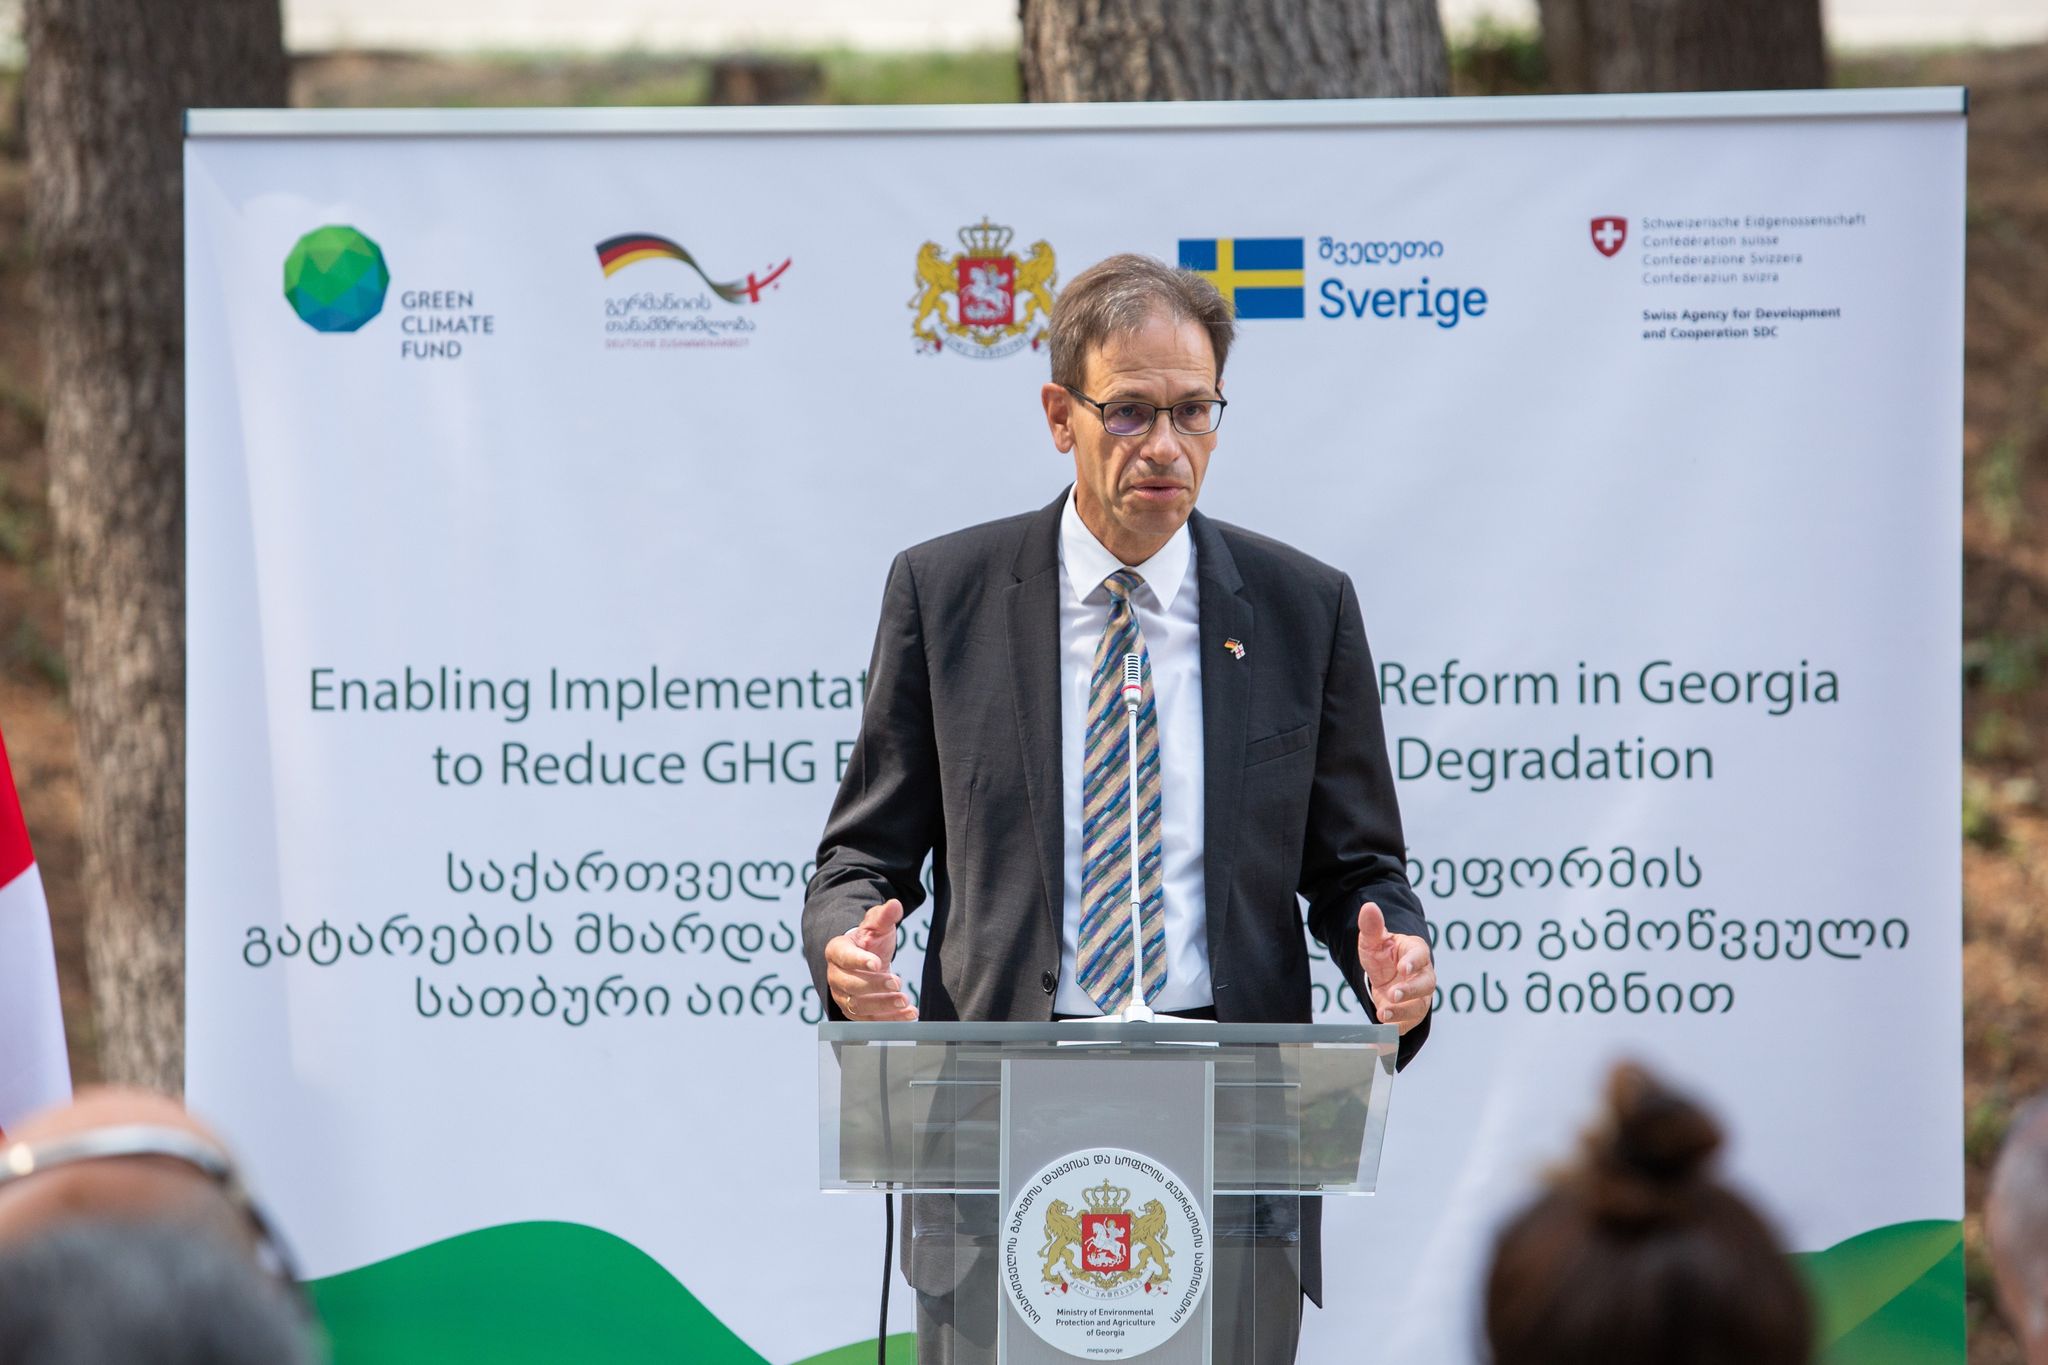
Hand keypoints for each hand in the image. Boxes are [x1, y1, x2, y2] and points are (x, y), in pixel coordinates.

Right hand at [823, 899, 917, 1020]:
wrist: (867, 960)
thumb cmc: (870, 941)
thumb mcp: (877, 926)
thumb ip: (885, 916)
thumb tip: (895, 905)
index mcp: (837, 950)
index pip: (844, 957)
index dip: (859, 961)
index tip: (877, 964)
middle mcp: (835, 976)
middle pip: (850, 985)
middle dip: (875, 986)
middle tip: (898, 983)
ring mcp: (842, 996)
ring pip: (858, 1007)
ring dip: (883, 1006)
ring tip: (906, 1001)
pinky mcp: (854, 1012)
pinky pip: (869, 1020)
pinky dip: (890, 1020)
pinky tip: (910, 1014)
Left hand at [1356, 901, 1432, 1033]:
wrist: (1385, 976)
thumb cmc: (1383, 955)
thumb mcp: (1373, 940)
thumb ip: (1372, 926)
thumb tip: (1368, 907)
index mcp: (1416, 952)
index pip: (1420, 955)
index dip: (1414, 962)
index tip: (1403, 967)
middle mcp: (1423, 976)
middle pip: (1425, 984)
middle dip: (1410, 991)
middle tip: (1393, 994)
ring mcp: (1419, 997)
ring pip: (1418, 1007)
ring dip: (1402, 1012)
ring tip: (1383, 1013)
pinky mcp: (1411, 1015)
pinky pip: (1408, 1024)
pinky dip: (1397, 1029)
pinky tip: (1383, 1031)